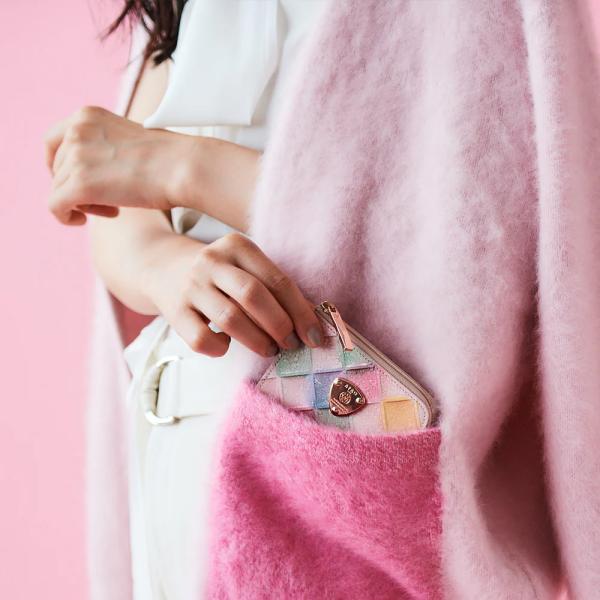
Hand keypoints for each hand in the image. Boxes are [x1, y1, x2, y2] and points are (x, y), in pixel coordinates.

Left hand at [44, 106, 192, 224]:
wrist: (183, 167)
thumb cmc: (168, 159)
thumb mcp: (126, 140)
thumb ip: (101, 149)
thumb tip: (87, 175)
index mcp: (86, 116)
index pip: (53, 142)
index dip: (60, 166)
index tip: (76, 181)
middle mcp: (76, 131)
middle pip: (57, 170)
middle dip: (78, 188)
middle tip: (108, 201)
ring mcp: (77, 157)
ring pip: (58, 190)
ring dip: (83, 204)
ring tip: (112, 209)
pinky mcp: (80, 184)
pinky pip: (55, 206)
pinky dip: (65, 217)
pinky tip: (82, 220)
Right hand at [143, 231, 324, 356]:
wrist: (162, 267)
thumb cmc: (220, 273)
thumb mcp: (244, 266)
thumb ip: (273, 287)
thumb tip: (310, 324)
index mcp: (238, 245)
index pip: (277, 279)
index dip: (300, 311)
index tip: (315, 335)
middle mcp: (212, 261)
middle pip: (253, 295)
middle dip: (280, 325)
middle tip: (291, 343)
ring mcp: (191, 285)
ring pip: (230, 318)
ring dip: (257, 340)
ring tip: (270, 349)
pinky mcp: (174, 311)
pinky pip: (202, 338)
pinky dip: (220, 348)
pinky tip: (227, 346)